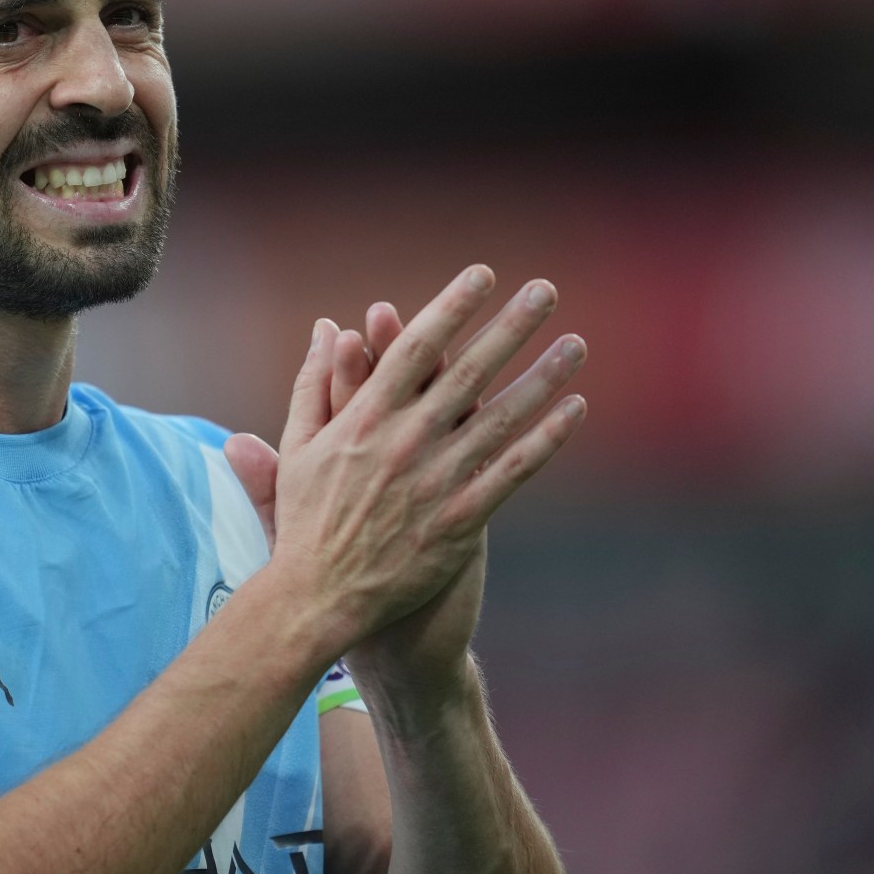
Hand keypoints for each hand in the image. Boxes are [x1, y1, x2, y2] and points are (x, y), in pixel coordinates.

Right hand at [225, 267, 586, 684]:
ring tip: (575, 343)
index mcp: (362, 419)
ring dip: (541, 376)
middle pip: (467, 372)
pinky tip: (574, 408)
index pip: (415, 348)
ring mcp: (435, 482)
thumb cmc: (306, 521)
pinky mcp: (461, 521)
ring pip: (500, 418)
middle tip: (544, 290)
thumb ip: (313, 383)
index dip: (452, 307)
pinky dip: (546, 438)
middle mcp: (403, 443)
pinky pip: (513, 471)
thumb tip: (326, 328)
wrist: (319, 598)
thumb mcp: (297, 445)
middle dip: (509, 327)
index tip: (482, 275)